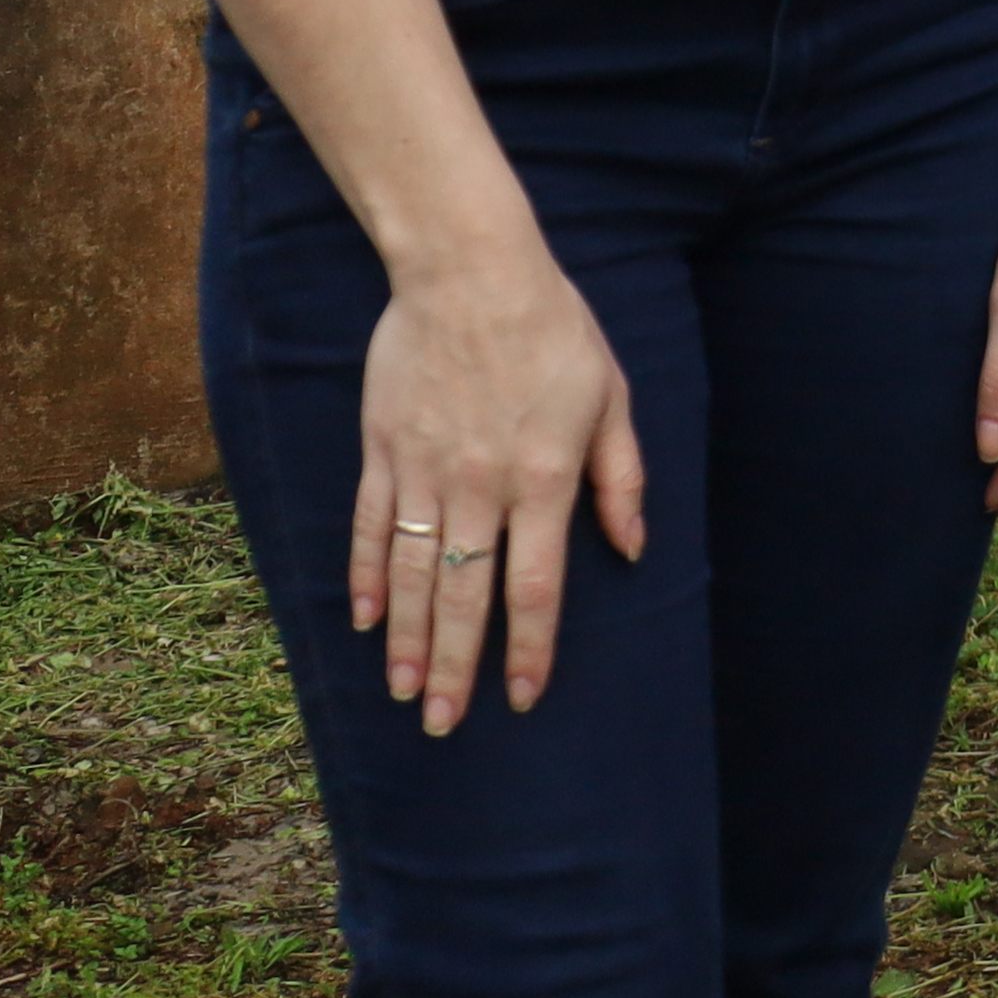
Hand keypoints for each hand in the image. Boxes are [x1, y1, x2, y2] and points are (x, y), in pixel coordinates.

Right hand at [349, 235, 646, 735]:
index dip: (528, 651)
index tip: (522, 699)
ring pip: (411, 575)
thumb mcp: (612, 396)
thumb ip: (621, 477)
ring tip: (404, 694)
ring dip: (408, 641)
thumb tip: (632, 546)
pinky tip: (366, 624)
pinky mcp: (382, 452)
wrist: (468, 271)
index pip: (534, 588)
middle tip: (445, 726)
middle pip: (465, 597)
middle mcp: (478, 487)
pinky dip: (365, 580)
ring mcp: (423, 472)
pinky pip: (369, 529)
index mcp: (543, 479)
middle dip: (456, 668)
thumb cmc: (554, 329)